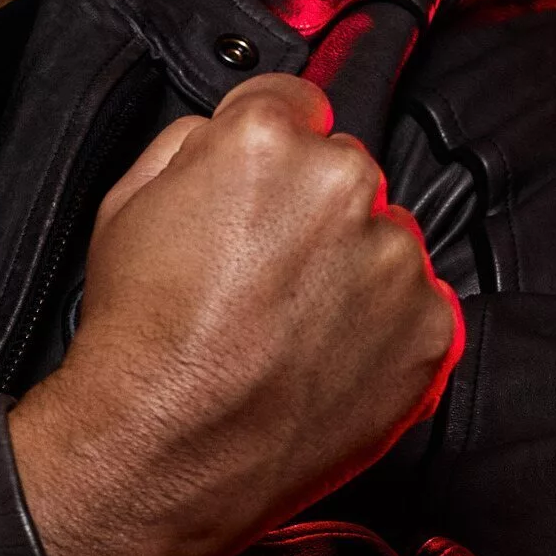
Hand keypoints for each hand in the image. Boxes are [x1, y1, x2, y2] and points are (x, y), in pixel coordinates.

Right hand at [9, 74, 461, 555]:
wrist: (160, 455)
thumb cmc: (138, 341)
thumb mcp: (125, 205)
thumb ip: (192, 147)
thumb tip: (229, 135)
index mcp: (269, 142)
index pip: (294, 101)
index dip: (269, 145)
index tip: (260, 187)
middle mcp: (346, 187)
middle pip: (344, 172)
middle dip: (311, 211)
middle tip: (262, 275)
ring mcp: (397, 263)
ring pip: (384, 240)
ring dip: (350, 270)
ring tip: (288, 329)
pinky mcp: (430, 332)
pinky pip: (415, 309)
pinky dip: (380, 331)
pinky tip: (321, 361)